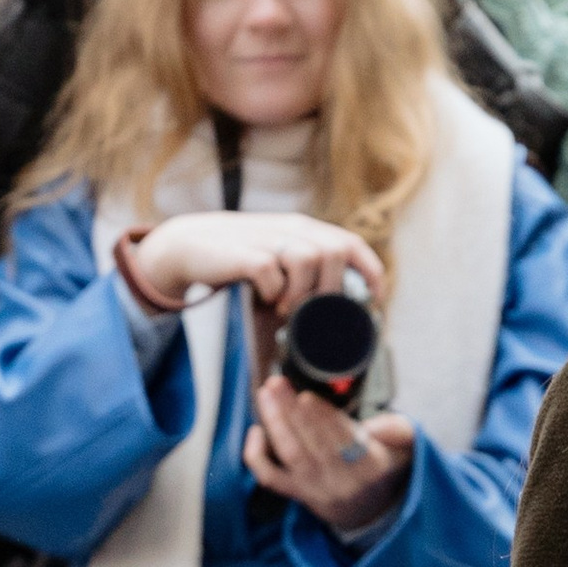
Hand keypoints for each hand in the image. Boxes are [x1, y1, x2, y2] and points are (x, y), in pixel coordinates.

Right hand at [118, 212, 384, 318]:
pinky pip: (272, 270)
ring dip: (303, 291)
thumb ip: (303, 289)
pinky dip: (274, 290)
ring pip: (308, 258)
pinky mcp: (244, 251)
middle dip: (330, 288)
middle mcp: (291, 230)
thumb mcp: (278, 270)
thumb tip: (326, 336)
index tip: (376, 299)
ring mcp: (267, 238)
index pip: (350, 244)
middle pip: (334, 252)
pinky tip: (264, 299)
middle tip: (310, 311)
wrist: (190, 246)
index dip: (369, 271)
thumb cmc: (240, 264)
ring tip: (283, 309)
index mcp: (305, 232)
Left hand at [247, 386, 415, 533]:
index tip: (306, 397)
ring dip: (275, 422)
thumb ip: (399, 429)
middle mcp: (342, 482)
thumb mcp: (405, 447)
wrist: (370, 509)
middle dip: (292, 411)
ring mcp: (317, 489)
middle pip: (313, 445)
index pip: (345, 440)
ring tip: (267, 394)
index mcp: (370, 467)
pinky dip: (256, 456)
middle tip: (277, 383)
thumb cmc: (383, 466)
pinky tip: (255, 430)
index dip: (323, 418)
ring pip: (291, 455)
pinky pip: (270, 477)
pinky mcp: (297, 493)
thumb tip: (376, 425)